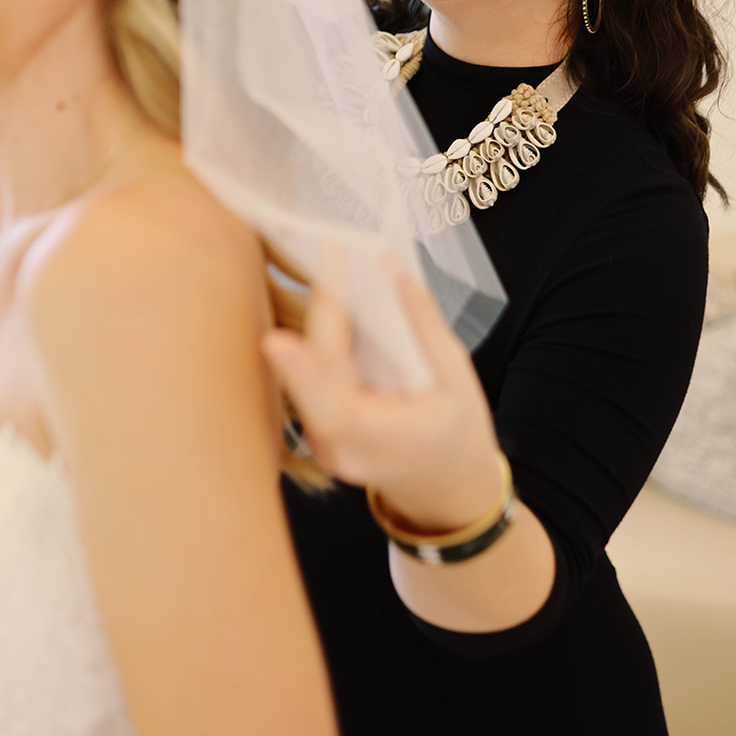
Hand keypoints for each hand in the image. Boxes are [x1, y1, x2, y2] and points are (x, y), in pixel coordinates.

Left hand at [263, 252, 504, 534]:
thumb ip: (424, 327)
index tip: (277, 339)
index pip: (333, 411)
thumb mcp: (458, 381)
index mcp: (383, 444)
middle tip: (332, 251)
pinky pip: (311, 370)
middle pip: (317, 374)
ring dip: (320, 313)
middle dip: (323, 308)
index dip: (304, 374)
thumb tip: (395, 271)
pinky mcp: (314, 419)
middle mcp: (340, 446)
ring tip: (335, 259)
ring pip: (308, 369)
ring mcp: (321, 437)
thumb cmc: (456, 434)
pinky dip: (322, 330)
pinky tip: (334, 291)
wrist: (444, 484)